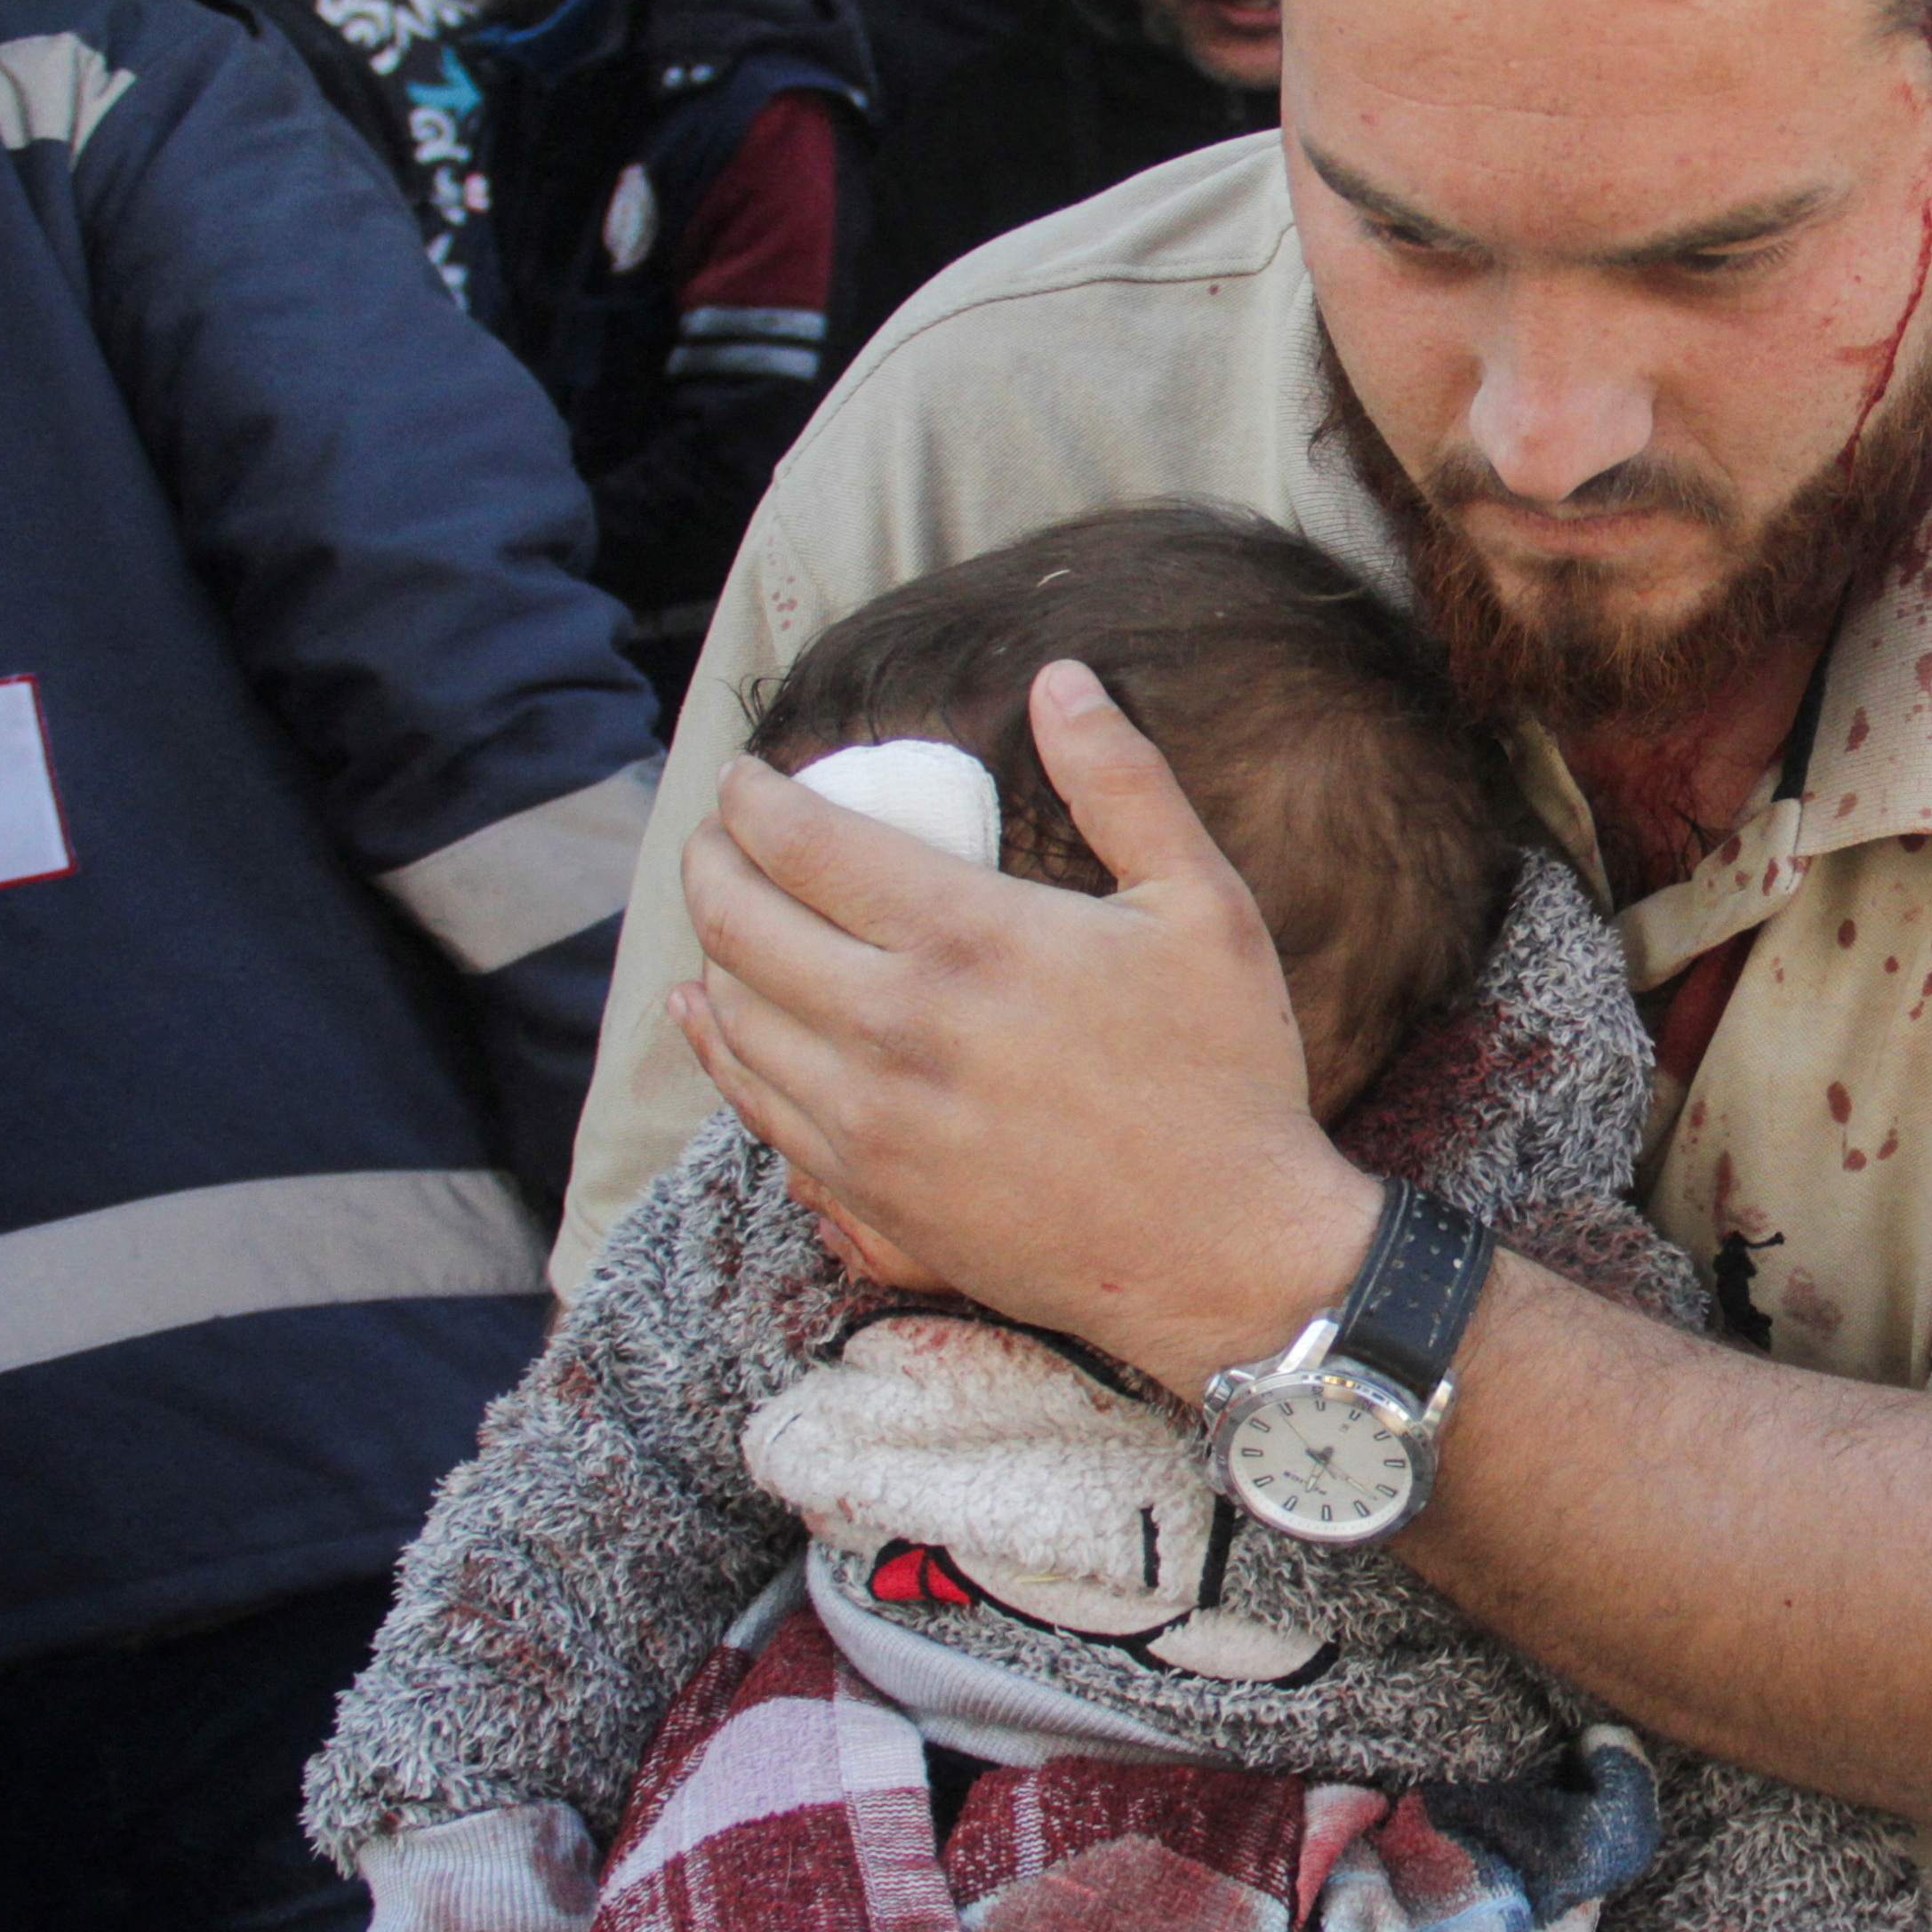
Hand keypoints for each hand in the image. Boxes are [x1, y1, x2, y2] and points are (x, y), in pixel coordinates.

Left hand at [673, 660, 1377, 1393]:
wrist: (1224, 1253)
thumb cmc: (1223, 1072)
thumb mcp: (1202, 906)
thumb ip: (1125, 784)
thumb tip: (1062, 678)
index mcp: (967, 939)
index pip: (804, 844)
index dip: (753, 800)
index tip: (745, 780)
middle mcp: (893, 1026)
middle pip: (740, 924)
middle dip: (710, 863)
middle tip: (717, 837)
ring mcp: (868, 1120)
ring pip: (732, 1016)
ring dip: (707, 952)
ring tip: (721, 913)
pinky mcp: (866, 1193)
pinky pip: (752, 1106)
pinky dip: (716, 1049)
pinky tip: (709, 1018)